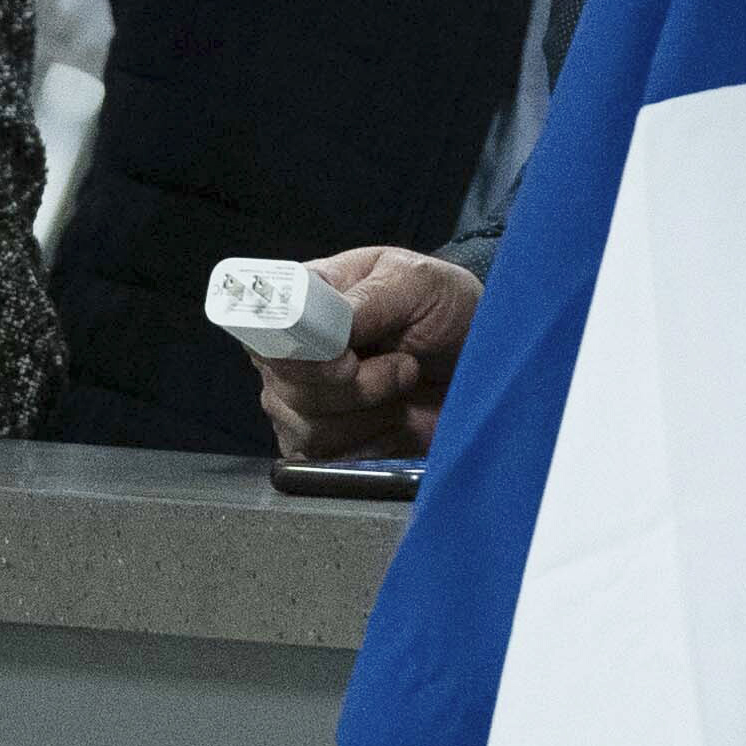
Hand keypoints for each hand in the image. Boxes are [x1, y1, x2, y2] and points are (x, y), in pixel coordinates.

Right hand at [256, 245, 479, 459]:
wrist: (481, 361)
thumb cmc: (446, 310)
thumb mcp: (420, 283)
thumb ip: (370, 298)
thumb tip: (323, 328)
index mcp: (304, 301)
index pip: (263, 331)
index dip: (299, 354)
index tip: (347, 360)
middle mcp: (294, 353)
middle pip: (284, 388)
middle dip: (352, 388)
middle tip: (403, 366)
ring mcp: (305, 404)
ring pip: (308, 429)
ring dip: (369, 416)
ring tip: (406, 387)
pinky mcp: (325, 445)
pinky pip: (327, 462)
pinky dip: (372, 446)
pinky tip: (398, 421)